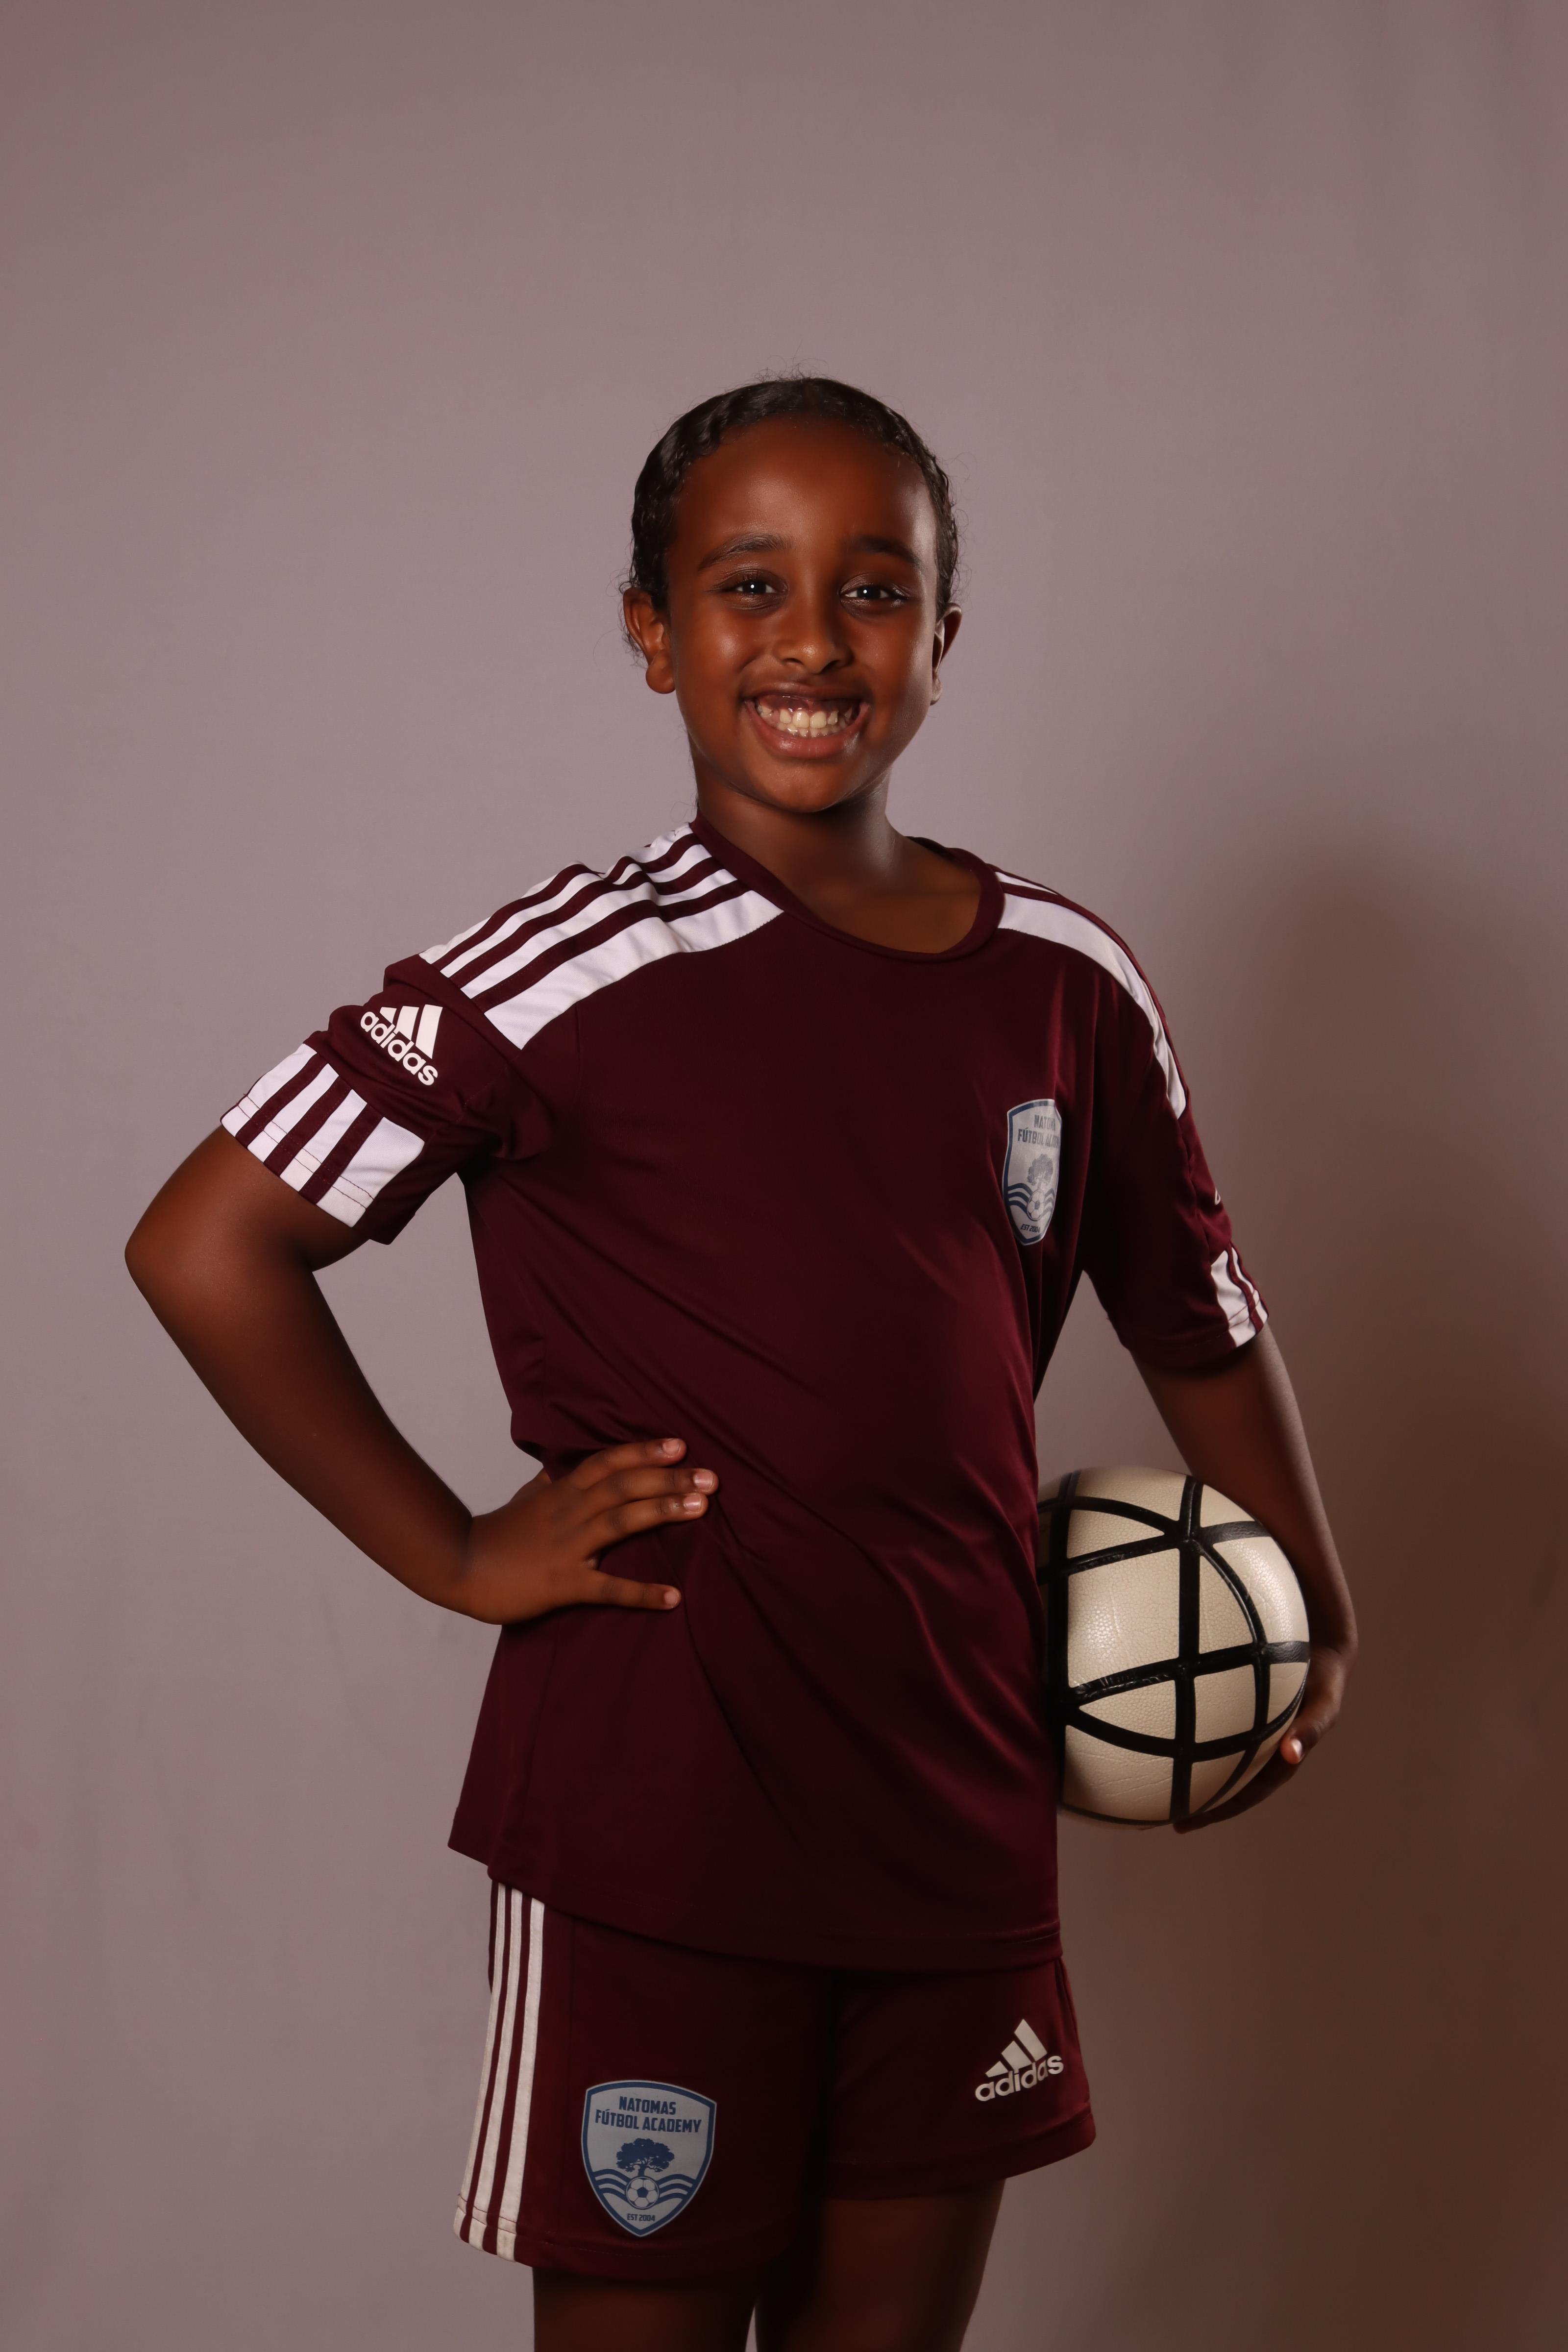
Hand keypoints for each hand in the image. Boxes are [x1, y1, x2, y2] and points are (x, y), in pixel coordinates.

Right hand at [452, 1438, 715, 1625]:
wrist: (460, 1566)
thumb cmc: (497, 1534)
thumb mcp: (525, 1499)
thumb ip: (548, 1483)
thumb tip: (559, 1468)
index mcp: (562, 1492)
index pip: (608, 1462)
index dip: (644, 1452)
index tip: (680, 1446)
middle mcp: (569, 1513)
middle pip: (624, 1486)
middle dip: (669, 1480)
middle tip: (711, 1479)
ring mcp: (567, 1547)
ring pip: (620, 1522)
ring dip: (663, 1513)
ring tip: (701, 1510)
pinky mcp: (563, 1584)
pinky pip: (607, 1589)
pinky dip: (641, 1593)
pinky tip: (672, 1597)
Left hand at [1173, 1638, 1352, 1831]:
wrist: (1323, 1651)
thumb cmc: (1324, 1680)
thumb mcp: (1323, 1705)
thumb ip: (1311, 1729)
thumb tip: (1292, 1754)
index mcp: (1279, 1761)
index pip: (1244, 1794)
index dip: (1217, 1811)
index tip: (1185, 1825)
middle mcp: (1261, 1752)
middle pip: (1224, 1783)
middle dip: (1194, 1801)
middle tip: (1157, 1814)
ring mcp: (1250, 1733)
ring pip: (1214, 1758)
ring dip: (1187, 1770)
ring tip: (1153, 1781)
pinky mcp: (1239, 1711)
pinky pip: (1211, 1726)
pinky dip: (1189, 1733)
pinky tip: (1163, 1730)